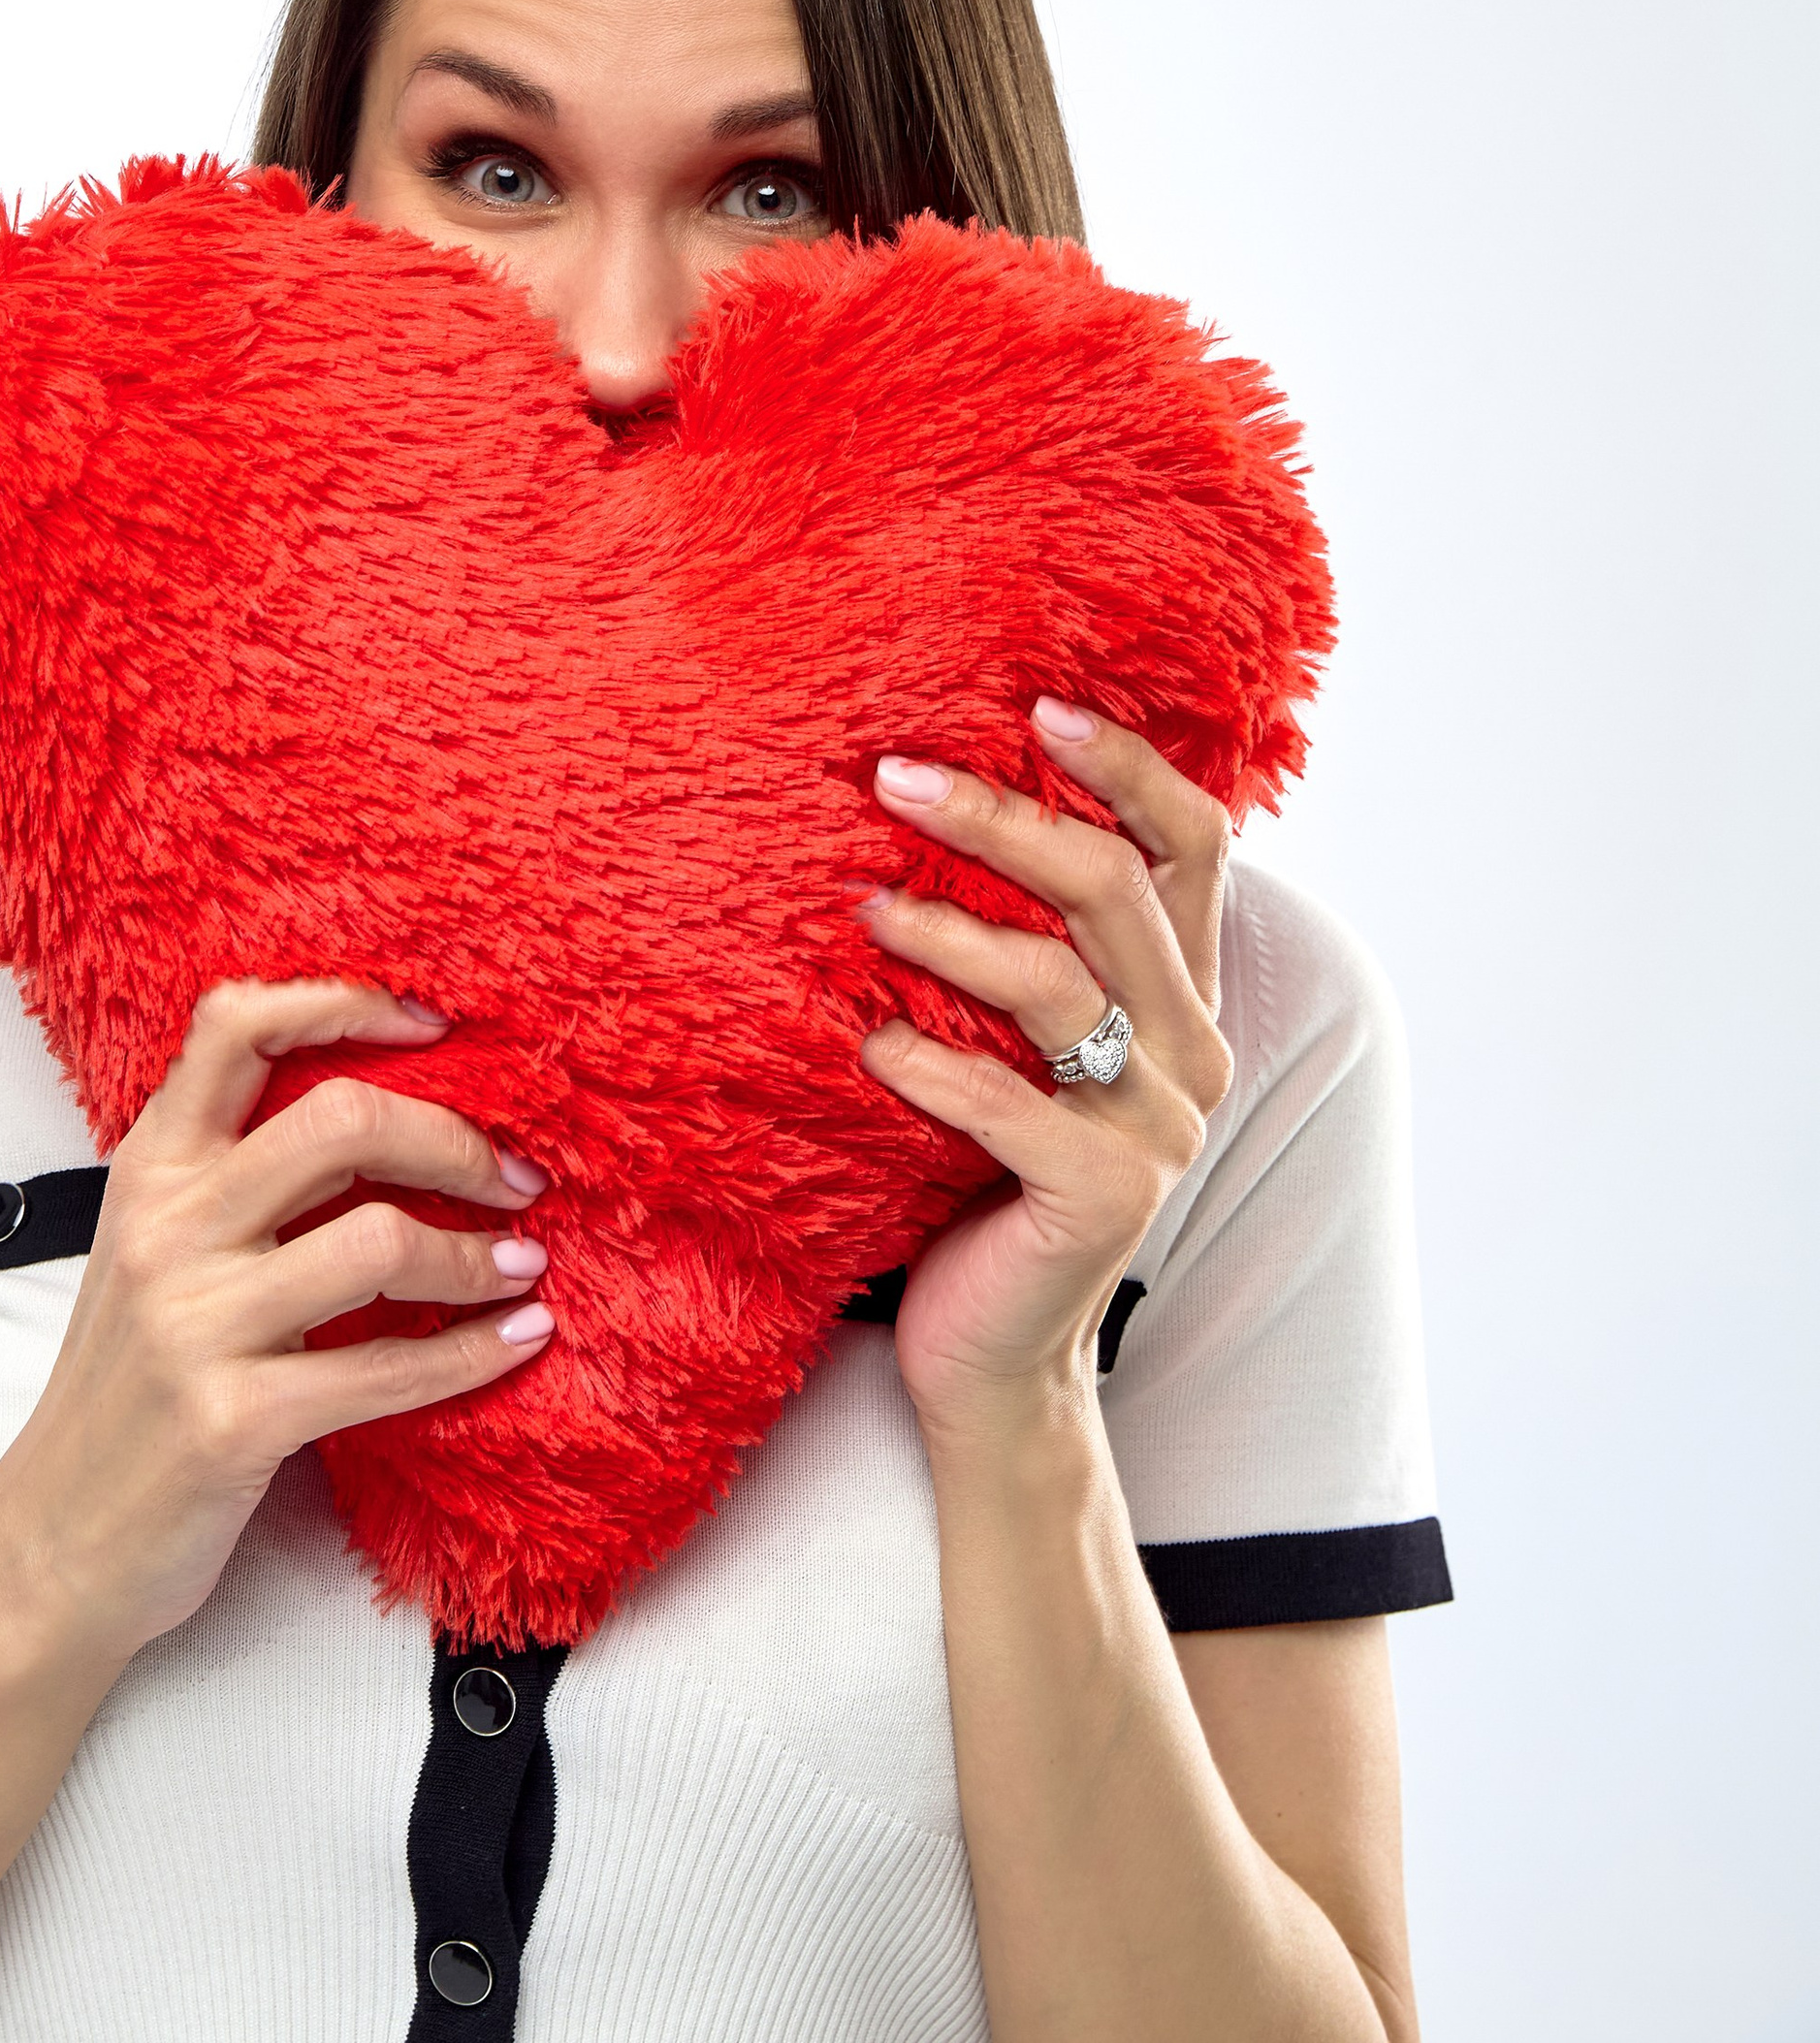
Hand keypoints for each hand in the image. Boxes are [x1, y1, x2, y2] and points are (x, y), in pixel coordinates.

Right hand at [0, 978, 553, 1669]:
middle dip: (453, 1139)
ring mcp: (195, 1324)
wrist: (53, 1545)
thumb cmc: (127, 1388)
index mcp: (149, 1169)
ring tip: (521, 1264)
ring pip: (378, 1241)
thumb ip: (230, 1176)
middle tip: (514, 1177)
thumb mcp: (152, 1252)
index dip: (342, 1002)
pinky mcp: (232, 1422)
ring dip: (476, 1253)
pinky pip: (387, 1371)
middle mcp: (166, 1228)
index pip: (235, 1025)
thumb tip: (381, 1110)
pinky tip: (517, 1340)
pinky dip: (473, 1352)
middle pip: (339, 1120)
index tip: (432, 1024)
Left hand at [854, 704, 1234, 1445]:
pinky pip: (1008, 1103)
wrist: (997, 1353)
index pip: (1195, 845)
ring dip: (950, 934)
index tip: (1039, 707)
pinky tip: (868, 1045)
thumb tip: (932, 800)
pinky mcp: (1106, 1195)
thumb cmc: (984, 1172)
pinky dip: (929, 1064)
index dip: (1128, 768)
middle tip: (897, 781)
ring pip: (1057, 984)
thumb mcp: (1019, 1041)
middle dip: (1004, 822)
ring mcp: (1159, 1127)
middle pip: (1112, 890)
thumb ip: (1023, 942)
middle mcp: (1191, 1051)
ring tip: (865, 910)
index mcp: (1182, 996)